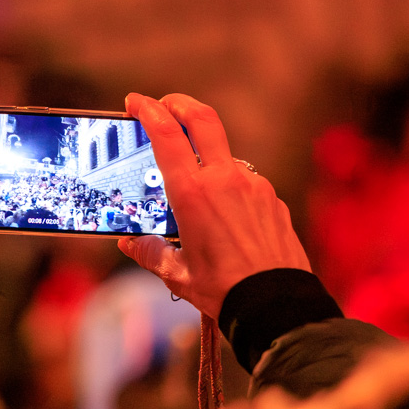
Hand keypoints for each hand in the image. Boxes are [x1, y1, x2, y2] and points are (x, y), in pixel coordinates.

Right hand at [118, 93, 310, 319]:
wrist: (277, 305)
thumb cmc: (224, 291)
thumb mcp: (177, 274)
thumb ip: (150, 253)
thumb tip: (130, 244)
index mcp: (192, 193)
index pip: (166, 134)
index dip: (148, 110)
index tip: (135, 103)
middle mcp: (224, 179)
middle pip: (202, 118)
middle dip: (179, 103)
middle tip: (164, 104)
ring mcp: (253, 185)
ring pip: (224, 156)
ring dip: (206, 159)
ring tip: (195, 192)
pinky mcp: (272, 198)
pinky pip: (246, 183)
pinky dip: (230, 189)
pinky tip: (226, 218)